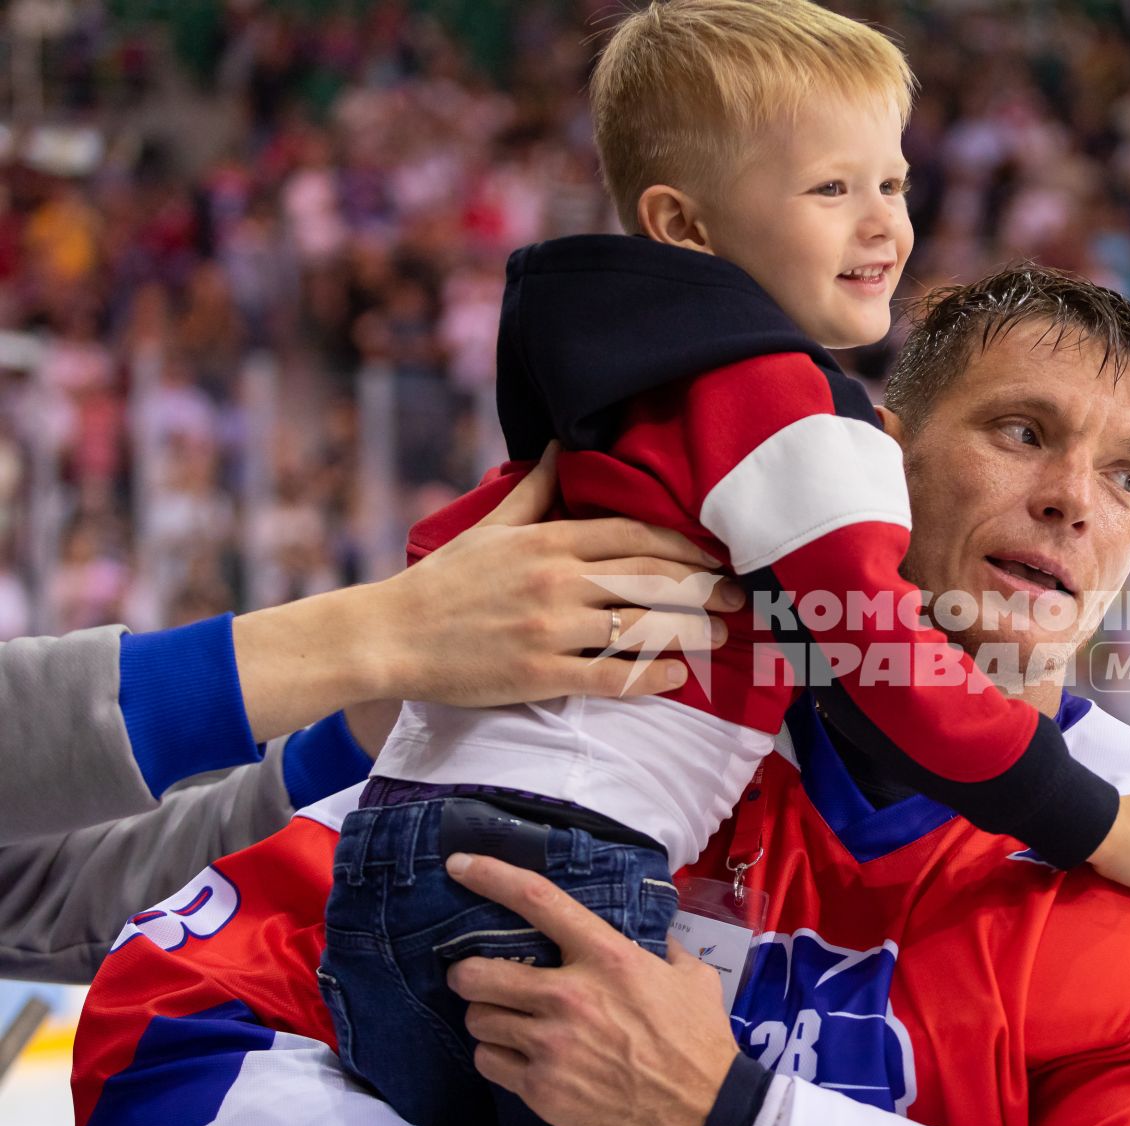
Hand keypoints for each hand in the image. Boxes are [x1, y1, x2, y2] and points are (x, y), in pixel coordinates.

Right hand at [229, 444, 745, 742]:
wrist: (388, 635)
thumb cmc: (442, 581)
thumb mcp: (490, 526)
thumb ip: (536, 489)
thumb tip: (563, 443)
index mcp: (548, 542)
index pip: (634, 535)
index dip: (685, 545)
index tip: (720, 554)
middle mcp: (555, 581)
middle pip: (649, 577)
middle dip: (703, 587)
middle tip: (740, 597)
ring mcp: (549, 629)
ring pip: (638, 625)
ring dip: (689, 631)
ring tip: (721, 638)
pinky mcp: (538, 674)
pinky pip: (607, 676)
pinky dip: (647, 676)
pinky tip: (676, 677)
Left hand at [444, 853, 739, 1125]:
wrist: (701, 1114)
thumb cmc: (699, 1041)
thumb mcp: (693, 979)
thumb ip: (666, 951)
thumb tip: (658, 939)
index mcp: (608, 958)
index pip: (537, 901)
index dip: (491, 876)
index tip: (459, 865)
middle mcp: (571, 995)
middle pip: (479, 973)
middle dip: (466, 974)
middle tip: (474, 978)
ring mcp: (551, 1044)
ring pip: (478, 1020)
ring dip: (485, 1018)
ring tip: (500, 1022)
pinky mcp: (541, 1088)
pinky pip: (489, 1062)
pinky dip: (496, 1057)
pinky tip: (515, 1059)